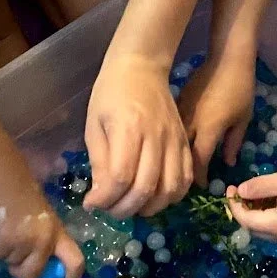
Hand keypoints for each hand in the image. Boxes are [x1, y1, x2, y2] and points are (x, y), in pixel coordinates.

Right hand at [0, 174, 86, 277]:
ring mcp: (23, 243)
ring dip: (7, 254)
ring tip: (8, 232)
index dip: (73, 274)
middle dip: (22, 272)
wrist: (9, 184)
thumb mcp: (48, 221)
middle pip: (32, 274)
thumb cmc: (29, 201)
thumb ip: (48, 242)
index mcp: (58, 235)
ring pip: (11, 263)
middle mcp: (43, 242)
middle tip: (17, 262)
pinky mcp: (3, 242)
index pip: (75, 260)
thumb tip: (40, 267)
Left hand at [84, 54, 191, 216]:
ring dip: (150, 207)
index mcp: (128, 129)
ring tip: (132, 206)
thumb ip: (100, 161)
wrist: (141, 67)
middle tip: (109, 210)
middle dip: (124, 209)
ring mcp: (175, 140)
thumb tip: (101, 197)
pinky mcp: (185, 142)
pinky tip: (154, 197)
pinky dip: (172, 196)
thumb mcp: (94, 124)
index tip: (91, 204)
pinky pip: (185, 178)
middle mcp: (156, 137)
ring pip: (170, 188)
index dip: (105, 199)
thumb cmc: (110, 93)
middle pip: (146, 188)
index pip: (121, 177)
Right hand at [178, 50, 254, 176]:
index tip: (201, 186)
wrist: (227, 58)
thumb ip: (233, 143)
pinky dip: (175, 137)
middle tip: (189, 180)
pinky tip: (178, 143)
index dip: (199, 176)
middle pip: (181, 152)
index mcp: (208, 128)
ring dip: (177, 153)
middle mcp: (190, 122)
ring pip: (173, 139)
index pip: (198, 161)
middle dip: (184, 168)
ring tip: (181, 164)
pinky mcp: (178, 101)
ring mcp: (181, 110)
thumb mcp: (243, 119)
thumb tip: (226, 163)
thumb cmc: (240, 88)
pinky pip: (173, 125)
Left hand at [227, 166, 276, 241]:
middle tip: (242, 191)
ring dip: (259, 213)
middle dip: (245, 211)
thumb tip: (241, 192)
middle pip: (255, 228)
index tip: (230, 187)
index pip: (245, 220)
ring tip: (258, 192)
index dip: (234, 204)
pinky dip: (272, 215)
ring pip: (269, 229)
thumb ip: (259, 187)